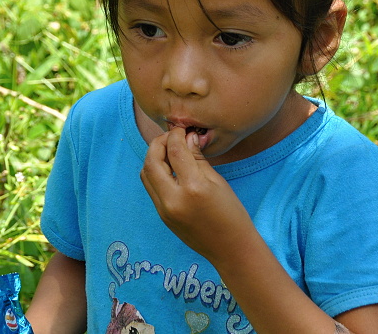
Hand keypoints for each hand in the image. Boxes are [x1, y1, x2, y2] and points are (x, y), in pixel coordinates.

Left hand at [139, 127, 257, 262]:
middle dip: (158, 143)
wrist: (230, 249)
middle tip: (170, 137)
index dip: (176, 134)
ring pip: (145, 175)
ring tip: (168, 151)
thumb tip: (187, 137)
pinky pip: (151, 188)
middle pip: (151, 161)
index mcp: (193, 188)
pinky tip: (169, 168)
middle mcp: (173, 199)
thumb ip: (197, 159)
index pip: (174, 151)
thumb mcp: (218, 182)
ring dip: (153, 158)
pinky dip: (155, 173)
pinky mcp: (162, 216)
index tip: (181, 129)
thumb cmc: (231, 214)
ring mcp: (164, 210)